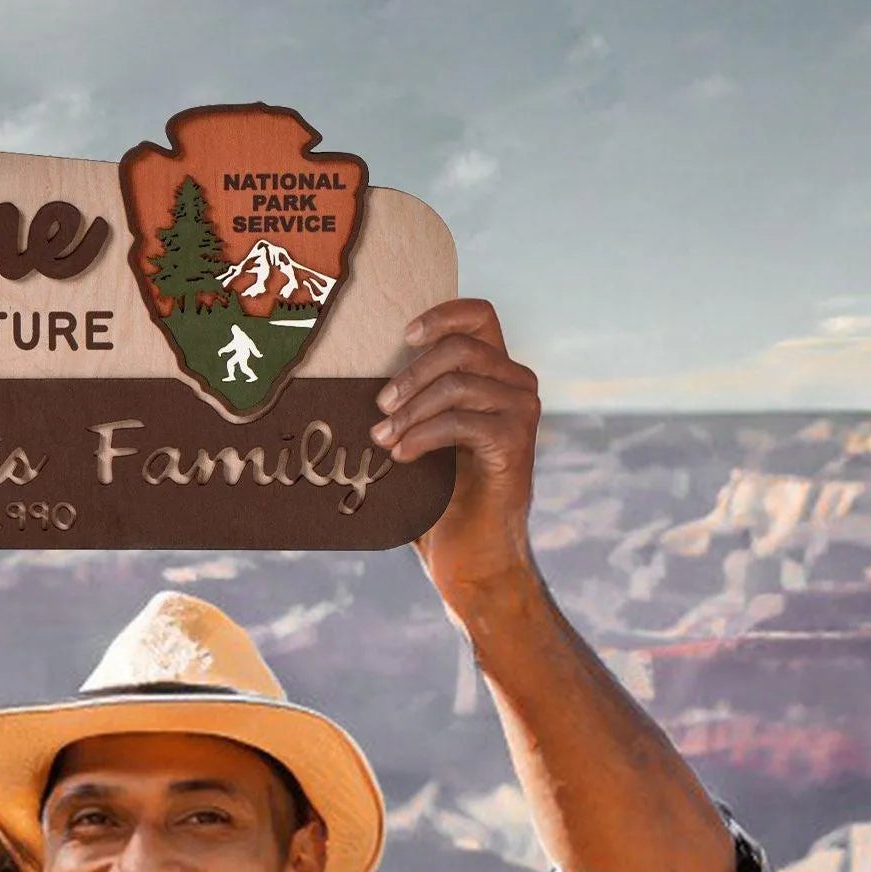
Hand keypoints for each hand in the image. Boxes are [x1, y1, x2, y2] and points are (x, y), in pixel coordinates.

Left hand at [377, 298, 541, 608]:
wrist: (472, 557)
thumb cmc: (437, 500)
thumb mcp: (419, 439)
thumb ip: (408, 401)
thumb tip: (350, 374)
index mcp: (494, 375)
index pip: (480, 315)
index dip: (442, 314)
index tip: (402, 337)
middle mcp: (516, 385)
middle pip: (462, 346)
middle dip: (411, 374)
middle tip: (379, 409)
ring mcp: (521, 412)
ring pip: (458, 382)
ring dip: (411, 409)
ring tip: (382, 440)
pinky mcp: (516, 443)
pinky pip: (462, 421)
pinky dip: (423, 435)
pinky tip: (401, 456)